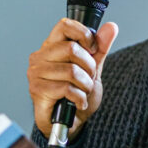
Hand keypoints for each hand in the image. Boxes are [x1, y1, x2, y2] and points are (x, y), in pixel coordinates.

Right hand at [27, 19, 117, 139]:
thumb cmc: (76, 94)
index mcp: (51, 46)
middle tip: (89, 78)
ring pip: (71, 71)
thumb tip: (111, 27)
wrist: (70, 122)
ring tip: (83, 92)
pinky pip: (66, 88)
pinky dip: (79, 98)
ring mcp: (36, 73)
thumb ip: (100, 47)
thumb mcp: (93, 68)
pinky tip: (79, 102)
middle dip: (88, 66)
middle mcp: (40, 57)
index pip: (64, 25)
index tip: (92, 49)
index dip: (83, 34)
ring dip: (85, 85)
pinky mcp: (37, 90)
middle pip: (72, 49)